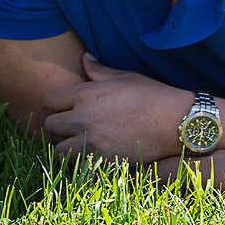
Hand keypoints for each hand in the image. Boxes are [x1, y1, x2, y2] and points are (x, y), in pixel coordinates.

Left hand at [42, 53, 187, 162]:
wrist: (174, 123)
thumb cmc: (151, 95)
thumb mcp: (124, 77)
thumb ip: (98, 70)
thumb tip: (84, 57)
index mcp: (86, 94)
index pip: (50, 100)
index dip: (58, 103)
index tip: (68, 107)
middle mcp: (83, 118)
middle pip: (50, 126)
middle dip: (59, 126)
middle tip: (72, 127)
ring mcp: (91, 142)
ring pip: (58, 151)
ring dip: (66, 147)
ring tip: (79, 144)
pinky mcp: (102, 162)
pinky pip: (77, 167)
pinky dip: (81, 164)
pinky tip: (92, 157)